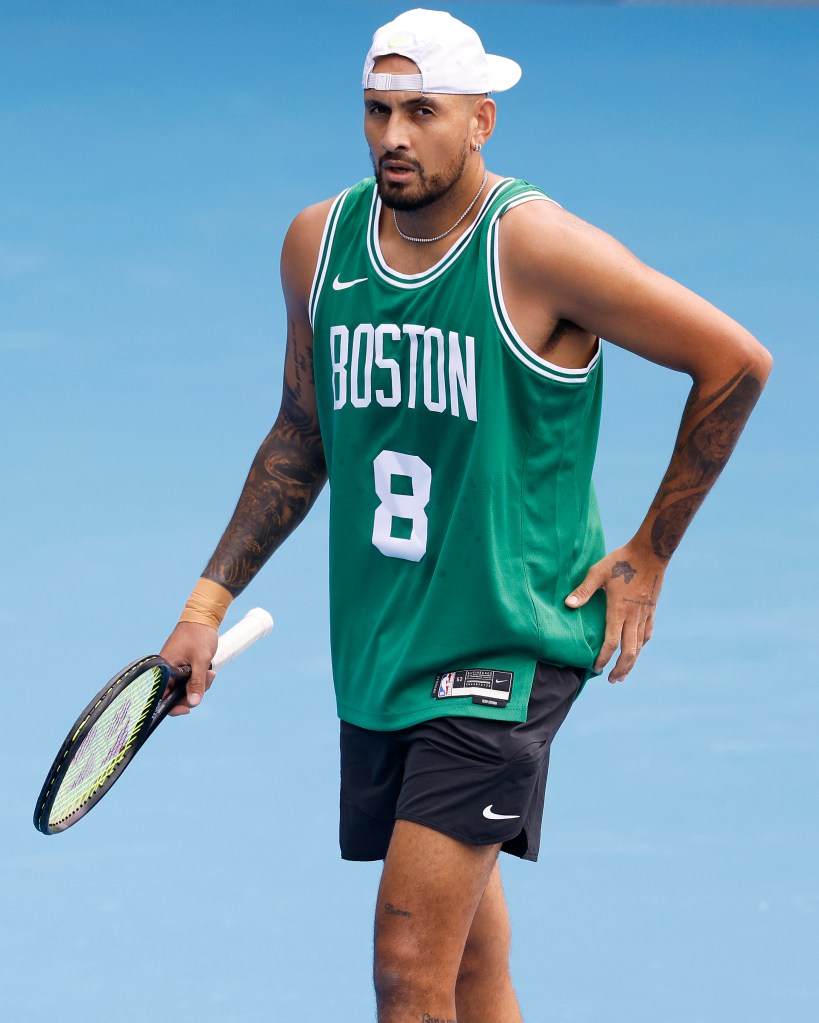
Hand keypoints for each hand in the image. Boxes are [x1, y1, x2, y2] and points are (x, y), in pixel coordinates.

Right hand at [159, 621, 218, 714]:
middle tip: (208, 679)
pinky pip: (190, 680)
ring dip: (200, 685)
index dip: (173, 706)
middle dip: (193, 693)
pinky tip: (209, 671)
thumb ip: (197, 682)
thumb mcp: (200, 660)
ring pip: (185, 688)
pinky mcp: (182, 667)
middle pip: (176, 694)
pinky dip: (200, 679)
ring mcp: (175, 669)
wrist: (203, 617)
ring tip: (211, 672)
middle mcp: (167, 670)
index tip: (187, 710)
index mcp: (164, 668)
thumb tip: (193, 703)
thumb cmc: (199, 635)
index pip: (162, 695)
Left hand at [565, 544, 664, 682]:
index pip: (611, 642)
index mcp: (619, 610)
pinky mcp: (651, 609)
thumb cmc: (621, 561)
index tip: (596, 668)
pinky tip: (637, 649)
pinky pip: (647, 633)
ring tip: (623, 673)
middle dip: (621, 669)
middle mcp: (633, 616)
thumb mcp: (598, 572)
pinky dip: (641, 645)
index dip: (604, 658)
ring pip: (640, 645)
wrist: (651, 552)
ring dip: (632, 662)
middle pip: (630, 651)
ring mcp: (644, 614)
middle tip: (612, 680)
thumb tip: (568, 604)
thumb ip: (584, 590)